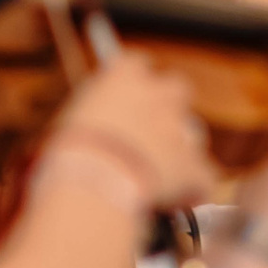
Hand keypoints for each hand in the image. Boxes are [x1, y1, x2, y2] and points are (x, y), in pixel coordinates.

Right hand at [46, 53, 209, 209]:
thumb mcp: (65, 124)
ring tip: (157, 175)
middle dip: (167, 107)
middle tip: (147, 132)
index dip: (131, 84)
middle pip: (175, 88)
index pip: (135, 65)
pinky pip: (202, 176)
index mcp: (124, 77)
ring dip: (178, 150)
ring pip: (191, 135)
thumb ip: (89, 118)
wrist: (96, 180)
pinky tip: (179, 202)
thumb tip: (88, 132)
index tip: (122, 99)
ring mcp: (180, 129)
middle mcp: (158, 95)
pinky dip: (193, 188)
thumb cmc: (68, 152)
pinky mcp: (194, 166)